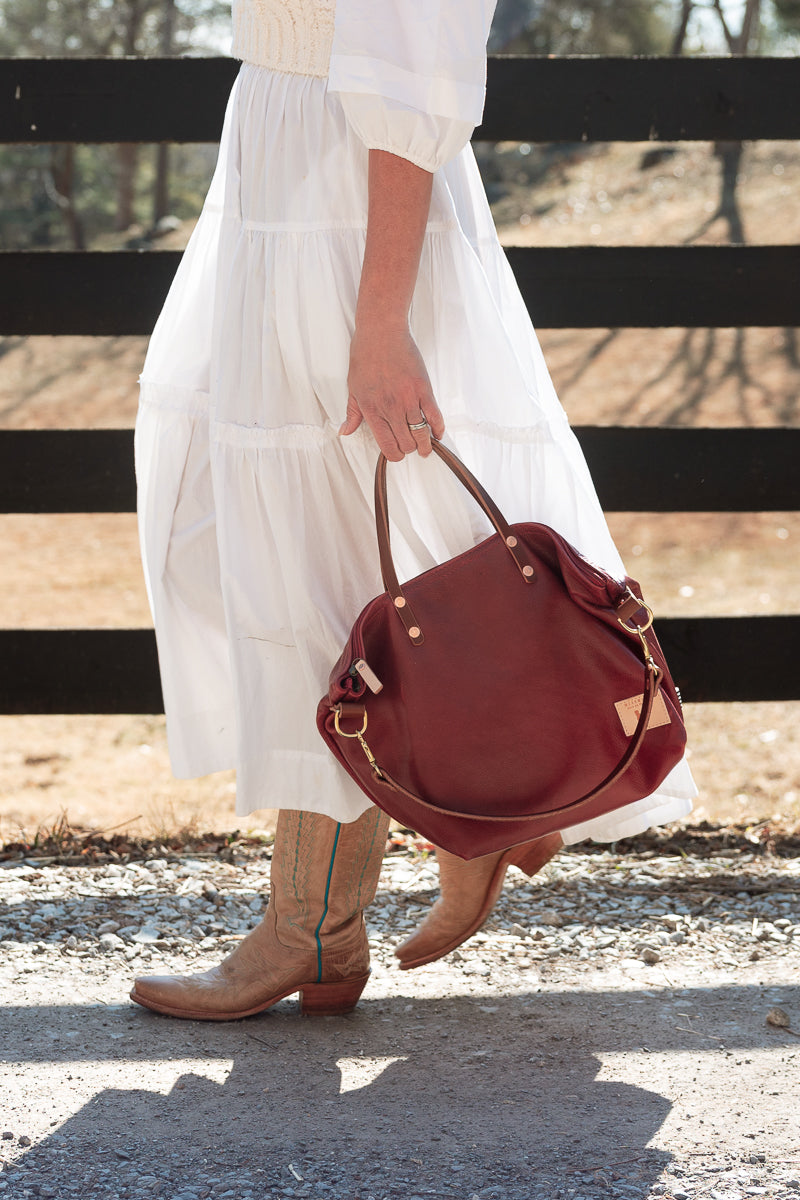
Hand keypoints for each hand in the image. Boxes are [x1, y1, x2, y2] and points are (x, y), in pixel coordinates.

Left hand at [339, 324, 444, 460]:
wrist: (380, 332)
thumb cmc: (365, 356)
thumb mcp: (353, 388)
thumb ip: (352, 414)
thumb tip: (344, 432)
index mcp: (372, 411)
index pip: (387, 447)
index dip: (395, 455)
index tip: (397, 453)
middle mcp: (391, 409)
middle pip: (406, 444)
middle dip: (409, 449)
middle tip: (412, 446)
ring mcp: (408, 400)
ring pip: (421, 435)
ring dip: (425, 445)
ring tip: (426, 447)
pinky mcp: (423, 389)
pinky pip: (435, 416)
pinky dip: (438, 428)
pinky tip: (437, 433)